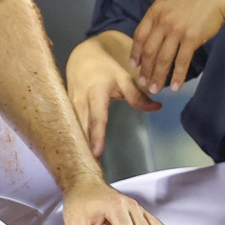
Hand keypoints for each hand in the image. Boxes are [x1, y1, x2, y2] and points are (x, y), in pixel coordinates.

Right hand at [66, 36, 159, 157]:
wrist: (82, 55)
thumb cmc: (105, 67)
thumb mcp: (123, 77)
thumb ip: (138, 95)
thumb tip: (157, 107)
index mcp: (95, 93)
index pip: (97, 118)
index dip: (96, 136)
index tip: (96, 153)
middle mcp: (80, 101)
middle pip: (82, 128)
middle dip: (85, 148)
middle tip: (90, 169)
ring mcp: (70, 106)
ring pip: (73, 129)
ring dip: (78, 146)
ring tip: (83, 166)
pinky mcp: (66, 109)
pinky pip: (70, 126)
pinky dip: (74, 139)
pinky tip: (78, 153)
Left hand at [131, 0, 224, 95]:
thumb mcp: (170, 0)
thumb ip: (160, 15)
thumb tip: (152, 33)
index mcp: (155, 11)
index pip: (139, 36)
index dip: (135, 53)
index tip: (135, 65)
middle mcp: (163, 22)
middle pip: (149, 51)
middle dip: (145, 70)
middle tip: (144, 83)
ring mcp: (176, 30)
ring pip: (163, 59)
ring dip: (158, 76)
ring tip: (156, 89)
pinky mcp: (191, 38)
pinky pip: (181, 61)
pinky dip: (177, 75)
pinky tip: (175, 86)